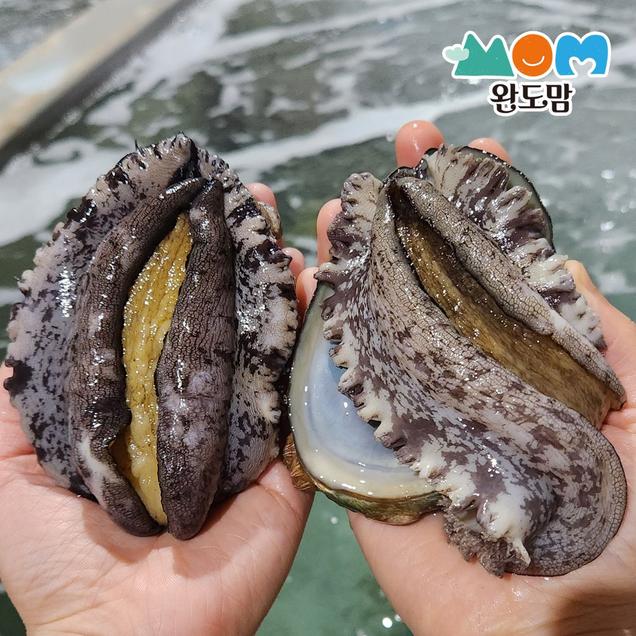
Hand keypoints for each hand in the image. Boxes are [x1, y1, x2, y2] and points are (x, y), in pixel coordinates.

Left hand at [0, 184, 311, 634]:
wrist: (127, 634)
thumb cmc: (57, 554)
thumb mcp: (2, 468)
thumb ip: (7, 402)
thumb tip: (15, 322)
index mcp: (142, 394)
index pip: (160, 307)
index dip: (170, 253)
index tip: (182, 201)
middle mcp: (197, 396)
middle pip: (221, 309)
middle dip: (235, 250)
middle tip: (249, 197)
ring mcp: (247, 419)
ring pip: (268, 334)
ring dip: (277, 276)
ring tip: (280, 227)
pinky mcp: (289, 450)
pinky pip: (303, 381)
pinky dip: (310, 330)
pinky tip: (309, 282)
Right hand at [299, 121, 635, 634]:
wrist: (566, 634)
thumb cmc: (631, 528)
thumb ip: (597, 335)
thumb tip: (557, 263)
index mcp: (520, 360)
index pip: (493, 266)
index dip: (481, 203)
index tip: (470, 142)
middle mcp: (459, 376)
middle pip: (423, 283)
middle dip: (409, 215)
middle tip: (398, 151)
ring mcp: (406, 415)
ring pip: (367, 326)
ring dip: (352, 262)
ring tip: (336, 207)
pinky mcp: (361, 461)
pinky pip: (325, 396)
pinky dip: (307, 337)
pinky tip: (297, 283)